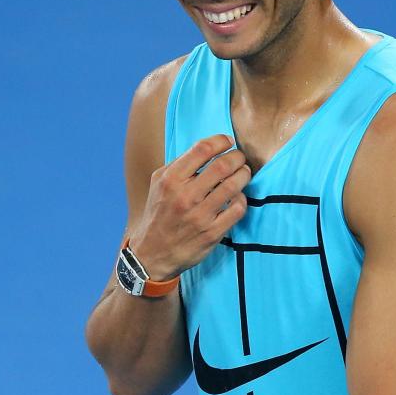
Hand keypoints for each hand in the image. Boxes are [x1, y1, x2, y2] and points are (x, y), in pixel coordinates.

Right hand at [128, 134, 250, 280]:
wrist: (152, 253)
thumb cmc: (159, 214)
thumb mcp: (158, 184)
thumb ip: (179, 165)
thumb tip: (208, 148)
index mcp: (170, 180)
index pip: (202, 149)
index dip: (220, 141)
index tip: (227, 141)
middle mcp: (185, 196)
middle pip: (222, 165)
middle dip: (237, 157)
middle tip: (240, 158)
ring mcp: (200, 216)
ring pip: (233, 186)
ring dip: (244, 175)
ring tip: (243, 173)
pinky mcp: (212, 233)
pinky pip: (237, 209)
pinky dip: (242, 199)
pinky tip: (237, 197)